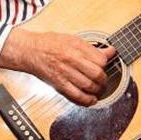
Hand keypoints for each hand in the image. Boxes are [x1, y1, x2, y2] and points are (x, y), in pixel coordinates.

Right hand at [0, 28, 114, 105]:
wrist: (30, 51)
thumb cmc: (50, 43)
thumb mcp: (73, 39)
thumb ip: (92, 48)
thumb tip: (110, 52)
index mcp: (76, 46)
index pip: (100, 59)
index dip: (106, 63)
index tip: (105, 64)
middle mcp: (71, 60)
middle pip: (96, 73)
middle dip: (104, 78)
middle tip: (104, 78)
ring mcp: (65, 73)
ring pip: (88, 85)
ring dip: (98, 90)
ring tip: (99, 88)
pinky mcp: (59, 84)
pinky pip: (76, 95)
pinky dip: (87, 100)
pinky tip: (91, 99)